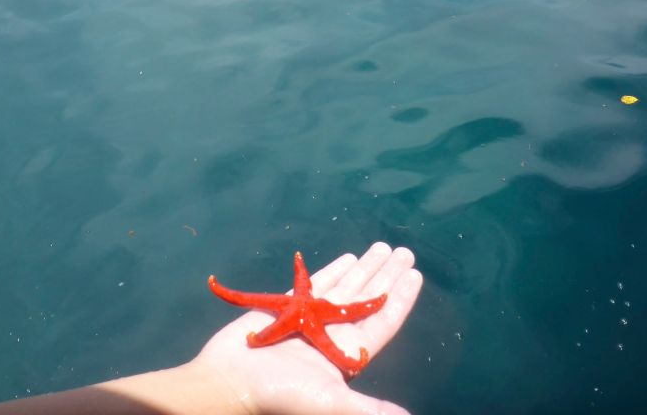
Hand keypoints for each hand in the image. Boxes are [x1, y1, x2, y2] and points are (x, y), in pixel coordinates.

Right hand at [195, 242, 422, 414]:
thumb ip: (366, 410)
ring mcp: (312, 318)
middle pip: (368, 298)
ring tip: (383, 247)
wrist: (231, 381)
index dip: (400, 299)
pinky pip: (318, 282)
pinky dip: (334, 270)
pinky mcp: (289, 305)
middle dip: (387, 276)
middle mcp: (333, 334)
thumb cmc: (279, 393)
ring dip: (366, 268)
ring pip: (346, 286)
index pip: (381, 322)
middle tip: (405, 252)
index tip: (415, 275)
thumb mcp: (329, 403)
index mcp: (346, 354)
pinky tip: (348, 258)